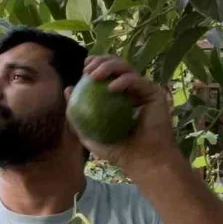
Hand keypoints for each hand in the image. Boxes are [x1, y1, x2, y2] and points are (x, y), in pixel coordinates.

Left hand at [69, 55, 177, 175]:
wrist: (142, 162)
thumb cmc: (117, 151)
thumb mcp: (89, 134)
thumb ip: (76, 114)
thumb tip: (67, 89)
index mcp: (118, 95)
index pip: (106, 73)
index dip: (95, 64)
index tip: (84, 69)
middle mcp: (132, 89)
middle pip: (117, 65)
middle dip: (100, 61)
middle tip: (87, 70)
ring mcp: (144, 90)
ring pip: (127, 68)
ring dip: (109, 67)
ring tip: (95, 76)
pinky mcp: (155, 94)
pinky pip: (138, 81)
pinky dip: (124, 81)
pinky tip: (112, 87)